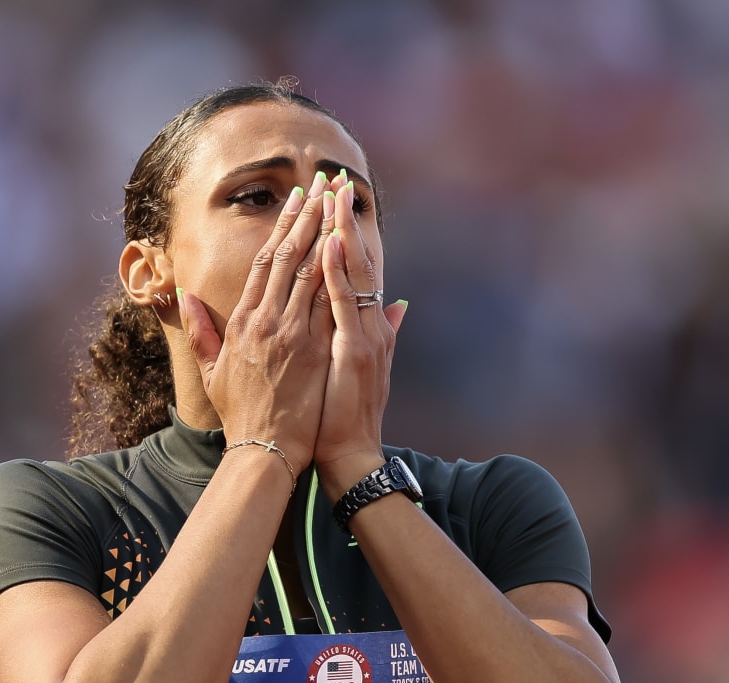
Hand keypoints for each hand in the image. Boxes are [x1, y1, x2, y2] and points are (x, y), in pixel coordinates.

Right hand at [180, 173, 340, 470]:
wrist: (263, 448)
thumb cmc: (240, 414)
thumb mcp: (211, 370)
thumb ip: (200, 330)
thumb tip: (185, 297)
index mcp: (241, 321)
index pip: (264, 262)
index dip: (282, 228)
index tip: (297, 201)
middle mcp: (263, 320)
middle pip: (287, 256)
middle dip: (307, 217)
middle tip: (323, 184)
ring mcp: (287, 332)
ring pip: (307, 270)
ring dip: (323, 232)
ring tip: (337, 202)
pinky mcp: (309, 348)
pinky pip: (323, 300)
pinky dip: (334, 271)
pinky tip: (345, 244)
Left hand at [315, 175, 408, 496]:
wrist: (350, 457)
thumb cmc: (344, 418)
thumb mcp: (364, 370)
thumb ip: (385, 334)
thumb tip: (402, 306)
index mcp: (368, 327)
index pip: (358, 270)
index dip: (349, 233)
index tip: (338, 199)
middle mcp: (372, 326)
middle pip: (360, 262)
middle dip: (346, 220)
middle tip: (337, 179)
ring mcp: (364, 337)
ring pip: (353, 275)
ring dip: (343, 233)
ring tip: (334, 196)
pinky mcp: (353, 352)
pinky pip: (342, 304)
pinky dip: (335, 272)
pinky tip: (327, 243)